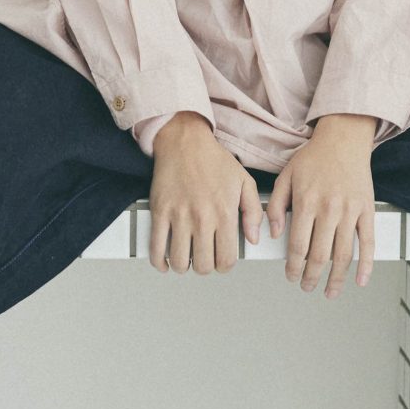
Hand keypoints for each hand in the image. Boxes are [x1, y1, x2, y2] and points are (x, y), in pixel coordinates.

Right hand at [148, 114, 263, 273]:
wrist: (185, 141)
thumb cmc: (213, 159)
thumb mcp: (244, 182)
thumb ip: (253, 212)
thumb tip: (253, 237)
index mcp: (224, 213)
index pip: (226, 259)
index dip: (225, 266)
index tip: (222, 261)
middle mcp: (202, 218)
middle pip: (203, 265)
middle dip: (205, 267)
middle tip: (205, 258)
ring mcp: (179, 216)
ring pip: (180, 261)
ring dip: (184, 266)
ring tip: (187, 259)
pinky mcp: (159, 212)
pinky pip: (156, 248)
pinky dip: (160, 262)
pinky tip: (165, 262)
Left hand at [266, 117, 376, 297]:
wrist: (343, 139)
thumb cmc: (314, 158)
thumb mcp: (286, 177)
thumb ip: (275, 206)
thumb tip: (272, 233)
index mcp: (307, 202)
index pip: (298, 246)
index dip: (293, 267)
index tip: (291, 276)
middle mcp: (329, 209)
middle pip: (319, 255)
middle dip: (311, 277)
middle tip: (306, 286)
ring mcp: (350, 211)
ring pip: (343, 254)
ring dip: (336, 278)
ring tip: (329, 291)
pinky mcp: (367, 210)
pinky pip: (368, 242)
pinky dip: (366, 264)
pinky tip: (360, 279)